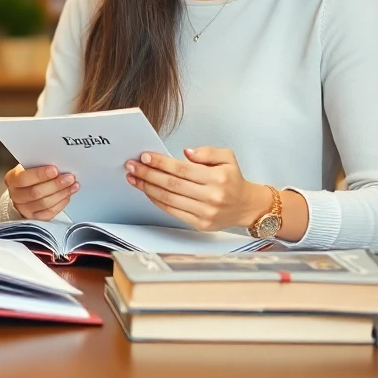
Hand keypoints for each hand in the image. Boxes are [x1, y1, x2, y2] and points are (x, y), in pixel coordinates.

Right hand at [3, 164, 77, 220]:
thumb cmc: (29, 176)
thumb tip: (58, 165)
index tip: (55, 170)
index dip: (40, 175)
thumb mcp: (29, 167)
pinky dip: (61, 203)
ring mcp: (24, 209)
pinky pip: (49, 212)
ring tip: (72, 186)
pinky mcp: (35, 218)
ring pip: (44, 203)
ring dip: (61, 193)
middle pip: (36, 192)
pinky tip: (67, 195)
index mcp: (12, 180)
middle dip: (55, 184)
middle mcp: (16, 196)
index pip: (24, 178)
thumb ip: (39, 166)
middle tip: (69, 178)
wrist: (24, 191)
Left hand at [124, 148, 272, 232]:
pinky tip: (147, 191)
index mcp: (217, 178)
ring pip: (169, 199)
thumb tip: (186, 153)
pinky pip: (172, 211)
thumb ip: (207, 152)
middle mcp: (211, 197)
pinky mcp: (199, 224)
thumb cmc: (233, 180)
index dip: (161, 163)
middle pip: (172, 184)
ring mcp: (205, 213)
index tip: (145, 156)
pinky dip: (157, 201)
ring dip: (147, 188)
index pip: (182, 169)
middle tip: (132, 166)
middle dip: (148, 174)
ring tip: (134, 178)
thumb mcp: (227, 157)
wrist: (246, 206)